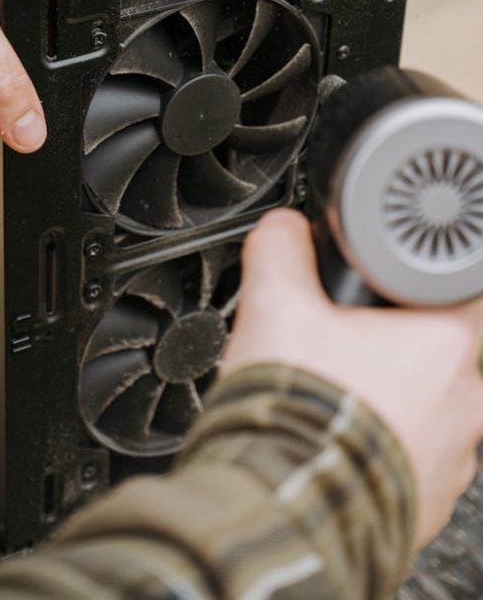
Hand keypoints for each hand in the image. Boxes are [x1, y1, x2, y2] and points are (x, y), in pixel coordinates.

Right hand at [223, 208, 482, 547]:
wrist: (280, 512)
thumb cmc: (294, 413)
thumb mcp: (274, 303)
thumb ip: (282, 247)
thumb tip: (284, 226)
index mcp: (443, 346)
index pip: (450, 289)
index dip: (405, 284)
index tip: (375, 290)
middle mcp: (464, 405)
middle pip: (427, 352)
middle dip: (382, 346)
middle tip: (332, 348)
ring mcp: (451, 462)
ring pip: (419, 409)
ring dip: (380, 401)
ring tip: (326, 401)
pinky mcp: (428, 507)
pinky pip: (407, 461)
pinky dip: (374, 450)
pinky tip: (331, 443)